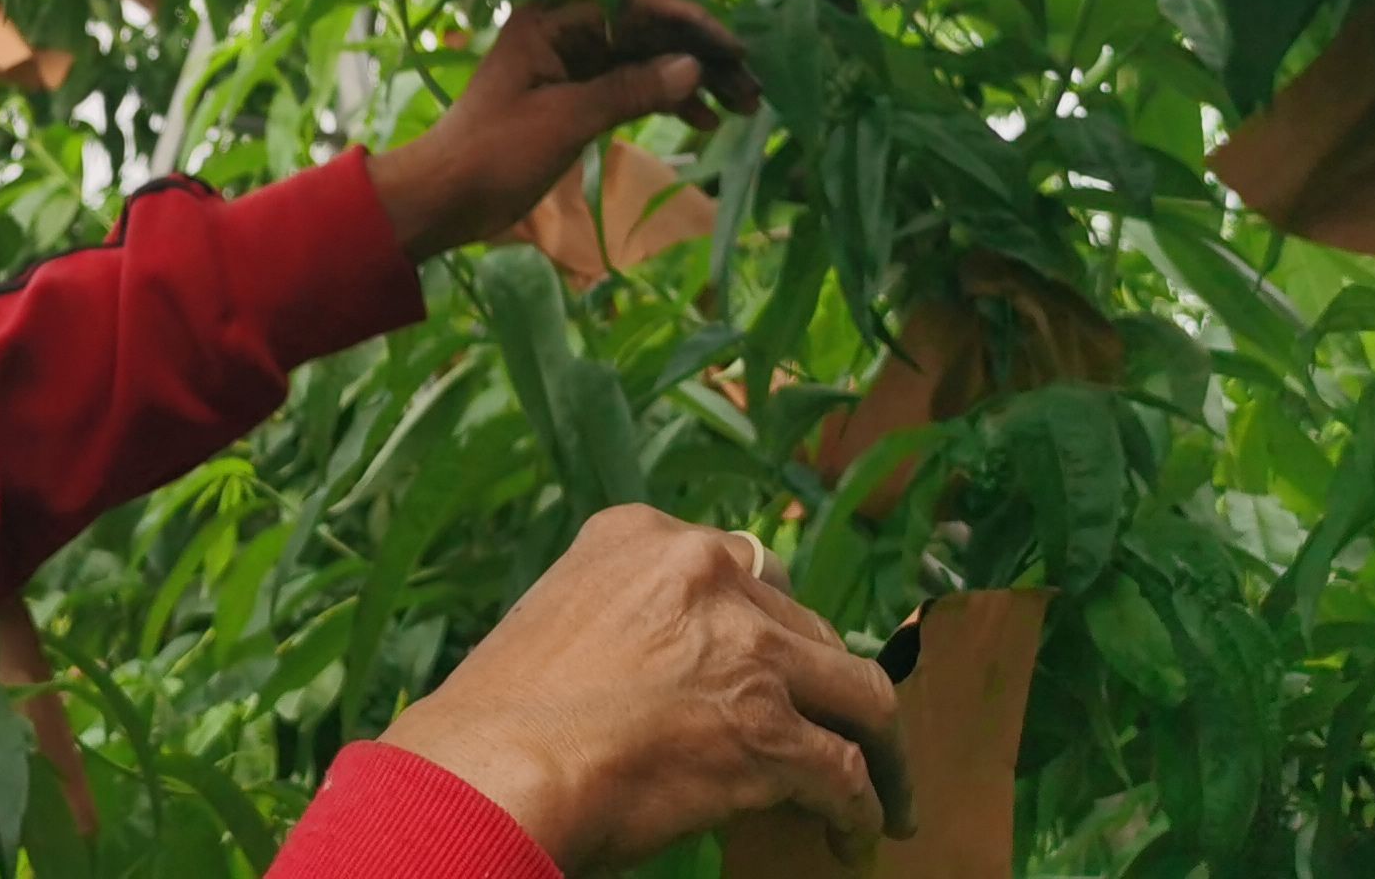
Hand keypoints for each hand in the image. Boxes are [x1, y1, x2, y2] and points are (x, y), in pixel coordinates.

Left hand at [367, 0, 758, 259]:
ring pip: (643, 61)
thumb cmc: (494, 152)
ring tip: (741, 106)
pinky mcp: (572, 97)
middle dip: (699, 57)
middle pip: (646, 33)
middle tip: (751, 87)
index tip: (735, 48)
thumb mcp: (566, 119)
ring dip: (690, 81)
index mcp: (551, 20)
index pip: (634, 6)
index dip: (690, 24)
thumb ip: (630, 90)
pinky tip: (702, 119)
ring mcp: (569, 64)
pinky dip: (664, 100)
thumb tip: (692, 67)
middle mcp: (563, 32)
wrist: (444, 197)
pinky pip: (629, 87)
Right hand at [380, 506, 904, 872]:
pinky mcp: (770, 730)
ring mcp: (747, 650)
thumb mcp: (562, 621)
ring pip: (859, 692)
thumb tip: (675, 678)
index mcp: (647, 538)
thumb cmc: (499, 718)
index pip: (746, 570)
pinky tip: (852, 836)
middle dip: (827, 687)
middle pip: (809, 628)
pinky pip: (844, 770)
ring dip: (878, 747)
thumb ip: (631, 622)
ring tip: (884, 793)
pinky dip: (858, 809)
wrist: (490, 769)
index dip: (769, 628)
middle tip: (840, 732)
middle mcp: (708, 573)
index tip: (780, 665)